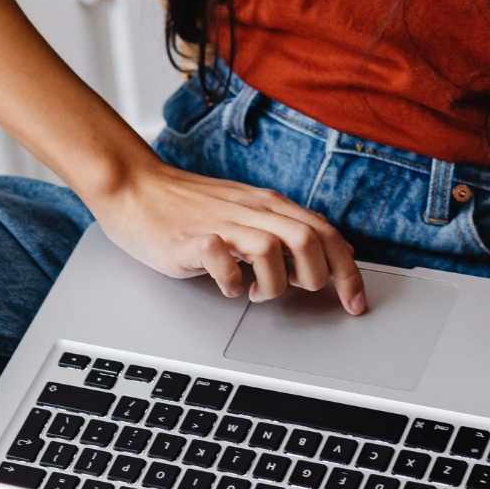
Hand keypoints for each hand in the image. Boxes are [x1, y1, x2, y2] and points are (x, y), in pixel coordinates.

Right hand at [85, 160, 366, 312]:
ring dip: (275, 283)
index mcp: (268, 205)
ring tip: (257, 292)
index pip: (325, 233)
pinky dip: (233, 282)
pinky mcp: (190, 239)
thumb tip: (316, 264)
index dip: (348, 271)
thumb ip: (278, 233)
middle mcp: (251, 210)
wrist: (134, 186)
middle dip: (319, 277)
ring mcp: (221, 223)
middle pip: (309, 239)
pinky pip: (222, 260)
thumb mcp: (243, 214)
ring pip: (272, 249)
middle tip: (305, 295)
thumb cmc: (186, 207)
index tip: (355, 302)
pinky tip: (226, 286)